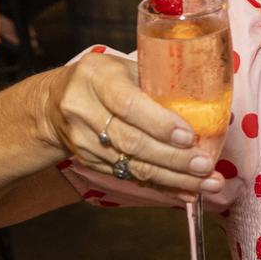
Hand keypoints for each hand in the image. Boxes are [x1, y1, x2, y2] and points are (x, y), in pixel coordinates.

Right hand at [39, 54, 220, 198]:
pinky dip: (160, 185)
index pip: (129, 104)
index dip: (159, 123)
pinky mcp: (90, 162)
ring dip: (173, 177)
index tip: (189, 137)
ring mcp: (85, 141)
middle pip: (133, 141)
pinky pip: (128, 176)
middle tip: (205, 166)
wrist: (53, 104)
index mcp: (97, 78)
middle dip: (173, 158)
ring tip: (205, 184)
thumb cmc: (102, 79)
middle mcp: (85, 111)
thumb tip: (208, 102)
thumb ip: (157, 80)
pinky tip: (185, 192)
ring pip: (132, 164)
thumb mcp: (123, 67)